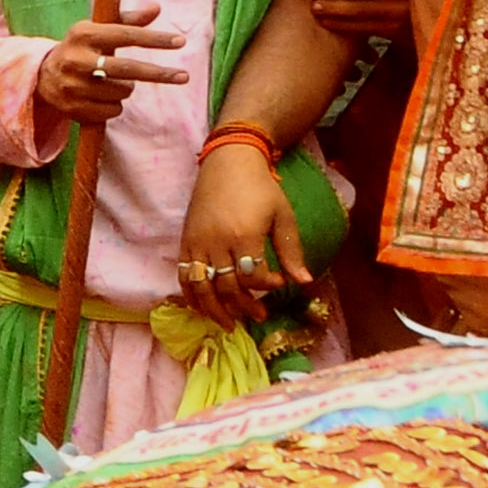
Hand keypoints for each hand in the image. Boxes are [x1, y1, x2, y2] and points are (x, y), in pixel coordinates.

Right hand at [35, 3, 179, 127]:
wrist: (42, 76)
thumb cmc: (81, 48)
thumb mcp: (98, 29)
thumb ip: (128, 20)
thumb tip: (156, 8)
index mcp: (83, 34)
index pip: (125, 35)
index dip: (154, 39)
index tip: (180, 42)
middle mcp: (76, 60)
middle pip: (128, 69)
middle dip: (159, 73)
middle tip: (184, 76)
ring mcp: (73, 86)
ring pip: (122, 92)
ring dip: (127, 88)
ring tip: (114, 82)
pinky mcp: (73, 109)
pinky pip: (112, 110)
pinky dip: (115, 105)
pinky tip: (103, 97)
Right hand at [176, 145, 313, 327]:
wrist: (227, 163)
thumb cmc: (260, 188)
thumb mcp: (283, 215)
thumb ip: (291, 250)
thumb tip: (303, 282)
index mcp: (244, 235)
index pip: (252, 276)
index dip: (266, 287)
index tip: (279, 285)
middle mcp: (217, 243)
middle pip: (226, 287)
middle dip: (244, 307)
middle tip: (259, 316)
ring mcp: (197, 244)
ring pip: (201, 288)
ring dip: (215, 310)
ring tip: (228, 324)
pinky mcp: (185, 243)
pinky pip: (184, 277)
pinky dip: (192, 296)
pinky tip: (204, 308)